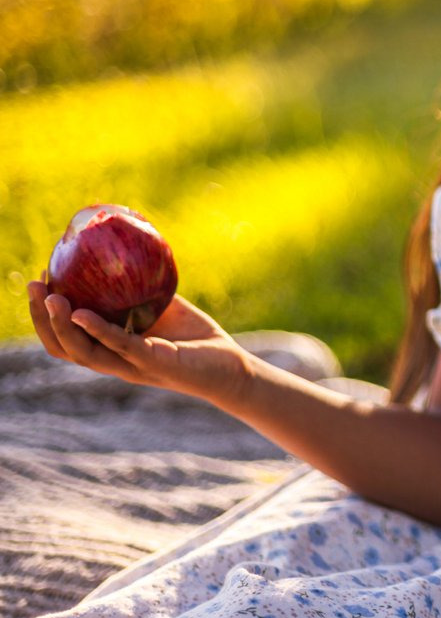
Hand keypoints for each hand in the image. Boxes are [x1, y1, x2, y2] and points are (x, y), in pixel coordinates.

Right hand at [28, 280, 252, 406]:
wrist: (230, 365)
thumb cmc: (194, 337)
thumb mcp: (160, 306)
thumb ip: (139, 289)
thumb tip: (123, 252)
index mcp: (110, 349)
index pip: (65, 338)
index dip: (44, 315)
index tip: (38, 280)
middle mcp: (114, 361)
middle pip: (64, 346)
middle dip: (41, 317)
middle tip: (33, 285)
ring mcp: (131, 366)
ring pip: (84, 351)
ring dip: (62, 325)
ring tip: (50, 297)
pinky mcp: (154, 363)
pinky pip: (121, 346)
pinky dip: (99, 330)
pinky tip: (83, 313)